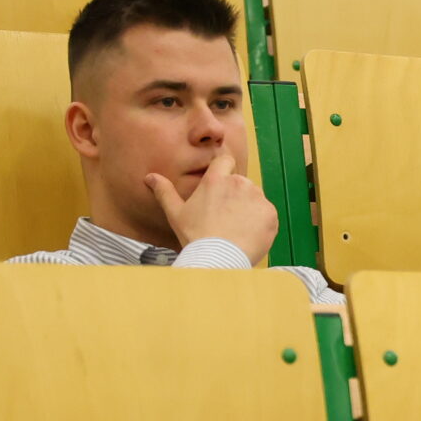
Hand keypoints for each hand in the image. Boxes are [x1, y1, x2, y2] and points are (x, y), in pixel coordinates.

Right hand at [146, 149, 277, 262]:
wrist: (218, 259)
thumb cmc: (195, 236)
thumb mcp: (176, 213)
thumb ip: (164, 191)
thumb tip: (149, 177)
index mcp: (216, 179)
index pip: (225, 161)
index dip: (224, 171)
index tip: (221, 189)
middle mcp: (239, 183)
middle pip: (240, 184)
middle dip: (235, 197)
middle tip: (224, 219)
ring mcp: (257, 198)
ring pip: (255, 199)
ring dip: (248, 210)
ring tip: (235, 229)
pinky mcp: (271, 213)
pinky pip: (267, 215)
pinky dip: (260, 224)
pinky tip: (247, 236)